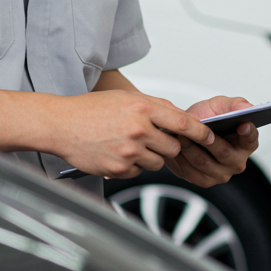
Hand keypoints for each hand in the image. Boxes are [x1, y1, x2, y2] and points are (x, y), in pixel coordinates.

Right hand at [49, 90, 216, 178]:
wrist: (60, 124)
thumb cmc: (92, 110)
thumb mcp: (126, 98)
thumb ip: (156, 107)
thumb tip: (181, 118)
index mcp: (143, 107)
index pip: (183, 122)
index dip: (201, 132)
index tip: (210, 137)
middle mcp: (139, 129)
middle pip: (173, 147)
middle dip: (167, 145)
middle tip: (152, 139)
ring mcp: (128, 151)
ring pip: (157, 162)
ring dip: (149, 156)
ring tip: (128, 144)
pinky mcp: (118, 168)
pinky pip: (138, 171)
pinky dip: (132, 166)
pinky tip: (116, 153)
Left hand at [167, 96, 258, 187]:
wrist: (186, 131)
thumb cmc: (206, 119)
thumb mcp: (219, 106)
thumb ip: (234, 104)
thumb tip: (247, 108)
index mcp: (246, 143)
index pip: (251, 139)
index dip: (248, 132)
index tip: (243, 124)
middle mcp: (237, 162)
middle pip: (224, 152)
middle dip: (206, 139)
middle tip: (195, 128)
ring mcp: (221, 174)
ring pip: (204, 162)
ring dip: (190, 148)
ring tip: (180, 135)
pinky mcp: (204, 181)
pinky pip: (190, 172)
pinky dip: (181, 159)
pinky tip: (175, 148)